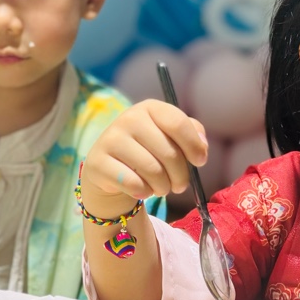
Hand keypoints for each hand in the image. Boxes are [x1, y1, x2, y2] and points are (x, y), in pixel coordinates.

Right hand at [80, 100, 207, 216]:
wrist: (110, 169)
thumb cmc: (147, 151)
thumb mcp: (170, 137)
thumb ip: (191, 134)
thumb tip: (201, 147)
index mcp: (149, 108)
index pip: (178, 123)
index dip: (193, 146)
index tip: (200, 162)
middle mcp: (128, 118)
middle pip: (169, 153)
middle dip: (181, 176)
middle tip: (179, 185)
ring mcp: (110, 139)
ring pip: (153, 171)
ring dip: (163, 187)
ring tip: (161, 188)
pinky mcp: (98, 162)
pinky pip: (134, 184)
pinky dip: (144, 192)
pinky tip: (142, 190)